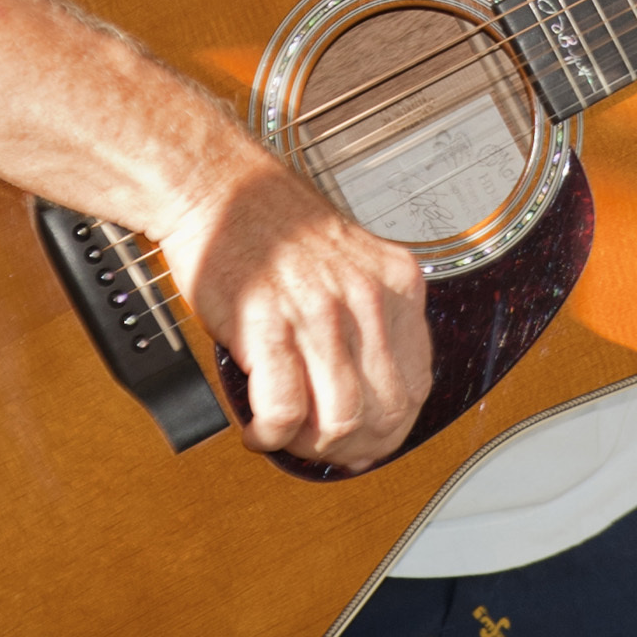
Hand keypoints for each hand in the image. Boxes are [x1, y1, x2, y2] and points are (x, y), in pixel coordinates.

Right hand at [156, 160, 429, 468]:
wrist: (218, 185)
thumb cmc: (272, 223)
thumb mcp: (350, 261)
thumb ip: (368, 316)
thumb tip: (370, 391)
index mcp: (397, 280)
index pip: (418, 382)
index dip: (394, 428)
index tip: (369, 442)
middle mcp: (366, 296)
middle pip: (387, 409)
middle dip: (357, 448)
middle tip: (326, 451)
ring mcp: (319, 310)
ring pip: (343, 417)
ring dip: (312, 445)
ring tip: (288, 437)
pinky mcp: (268, 321)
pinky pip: (284, 408)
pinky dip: (271, 433)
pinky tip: (259, 427)